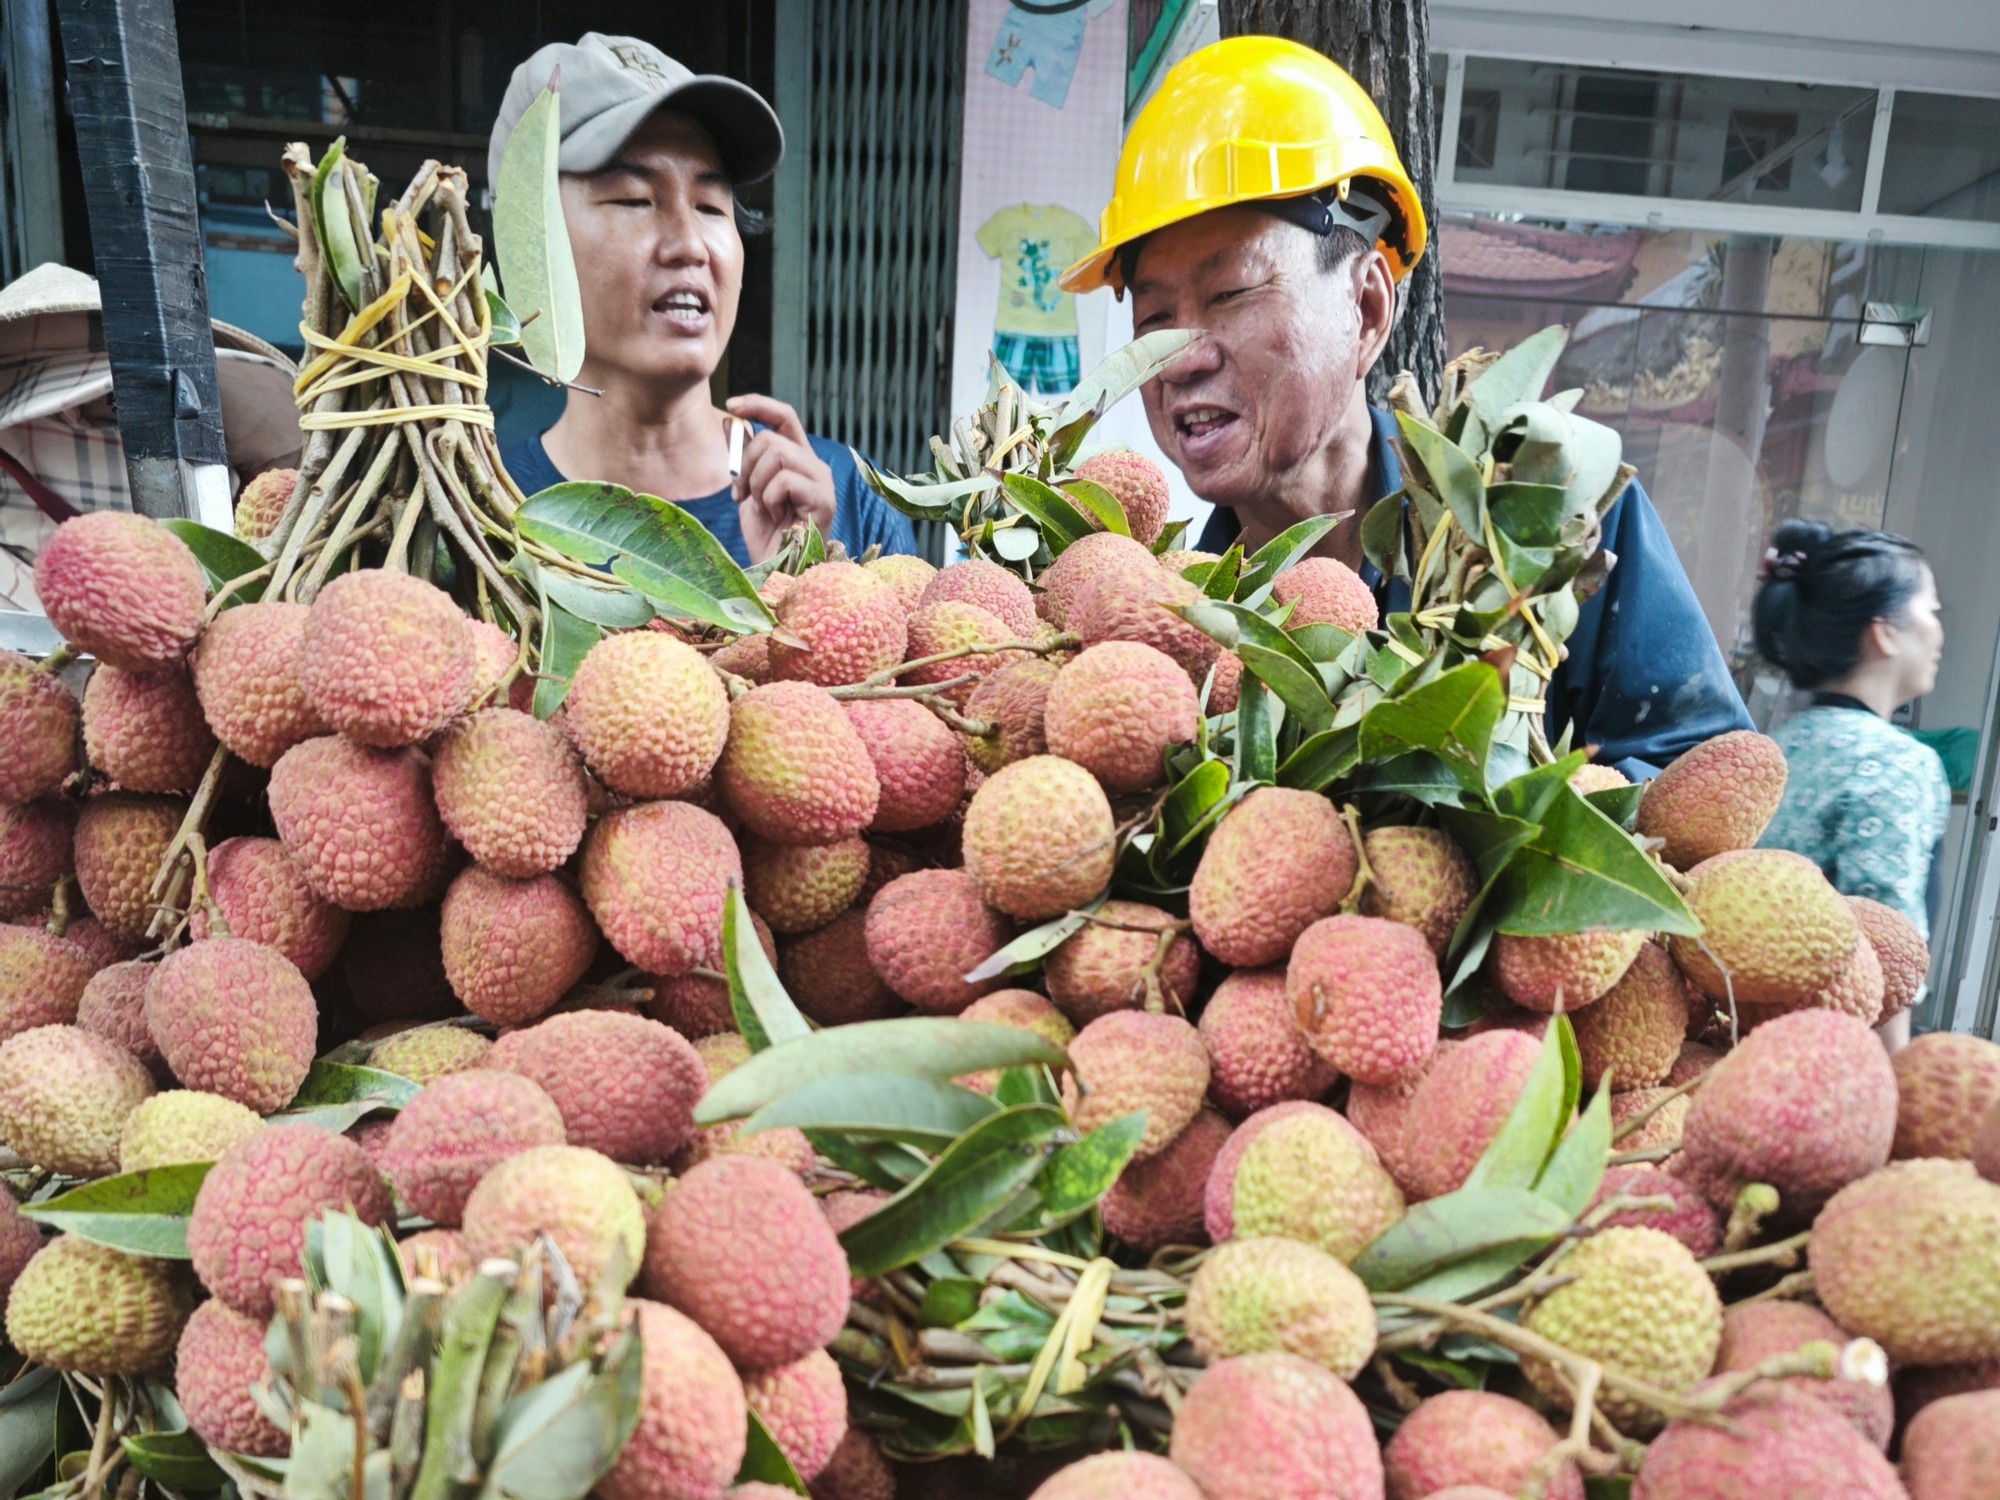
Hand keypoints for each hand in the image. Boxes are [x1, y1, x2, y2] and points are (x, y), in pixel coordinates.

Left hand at [726, 394, 836, 561]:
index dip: (759, 404)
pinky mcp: (823, 499)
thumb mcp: (748, 489)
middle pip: (772, 438)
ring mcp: (822, 482)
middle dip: (745, 465)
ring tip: (763, 507)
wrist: (778, 570)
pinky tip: (777, 517)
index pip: (784, 416)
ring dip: (757, 483)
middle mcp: (815, 466)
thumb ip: (744, 457)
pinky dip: (769, 499)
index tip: (732, 405)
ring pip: (777, 454)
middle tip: (742, 494)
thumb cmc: (767, 535)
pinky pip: (784, 480)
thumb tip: (730, 420)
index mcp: (800, 460)